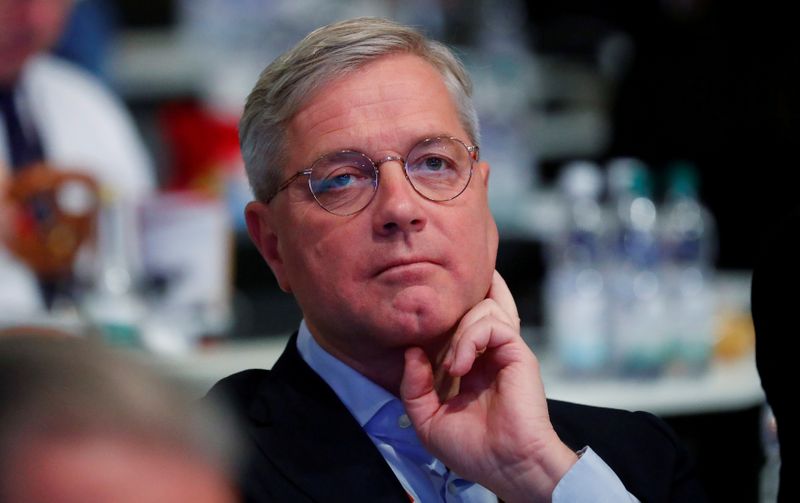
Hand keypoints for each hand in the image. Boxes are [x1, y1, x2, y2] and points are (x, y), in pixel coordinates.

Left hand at [400, 271, 576, 502]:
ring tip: (451, 367)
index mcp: (469, 367)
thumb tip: (411, 352)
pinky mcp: (517, 353)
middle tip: (436, 340)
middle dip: (449, 312)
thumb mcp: (428, 420)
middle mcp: (487, 354)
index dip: (438, 320)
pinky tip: (460, 367)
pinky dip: (470, 339)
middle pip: (473, 305)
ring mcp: (503, 352)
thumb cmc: (472, 450)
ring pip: (482, 308)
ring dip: (458, 333)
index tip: (415, 332)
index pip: (457, 325)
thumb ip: (414, 387)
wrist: (505, 465)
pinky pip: (492, 324)